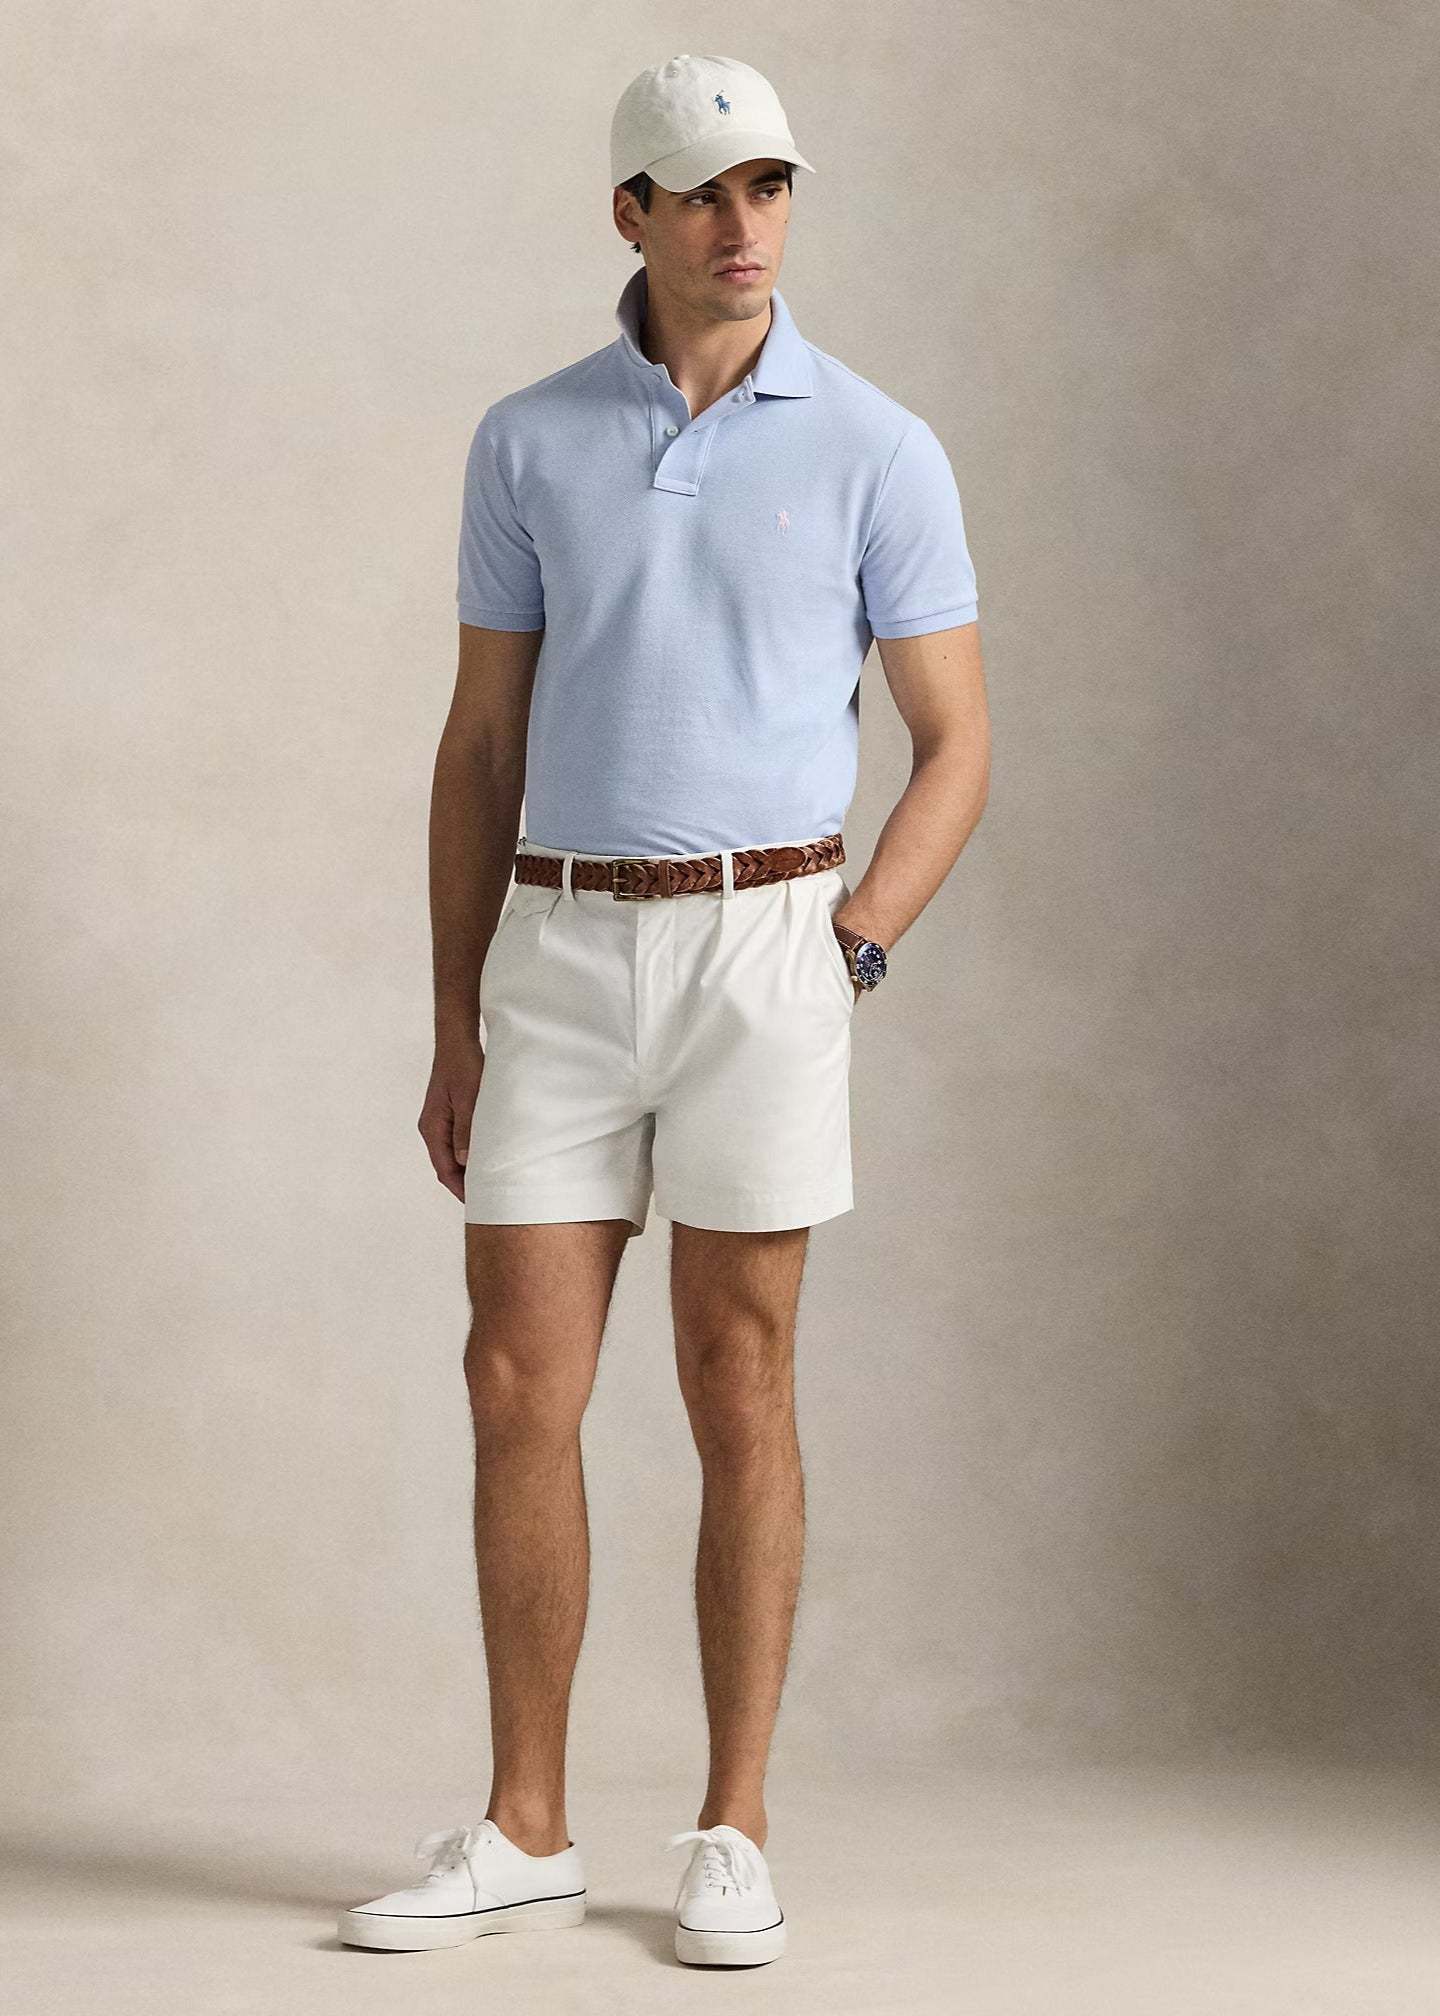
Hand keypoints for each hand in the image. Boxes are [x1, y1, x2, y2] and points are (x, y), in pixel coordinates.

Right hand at [419, 1035, 482, 1202]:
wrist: (458, 1042)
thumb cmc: (464, 1066)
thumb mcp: (469, 1098)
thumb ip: (466, 1129)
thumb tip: (465, 1162)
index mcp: (432, 1128)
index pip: (444, 1169)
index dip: (461, 1189)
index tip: (479, 1203)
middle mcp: (432, 1128)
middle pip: (446, 1166)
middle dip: (465, 1185)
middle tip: (488, 1200)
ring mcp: (439, 1123)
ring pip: (453, 1156)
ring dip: (468, 1171)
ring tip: (490, 1185)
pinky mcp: (450, 1116)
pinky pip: (458, 1143)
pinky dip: (470, 1156)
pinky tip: (487, 1160)